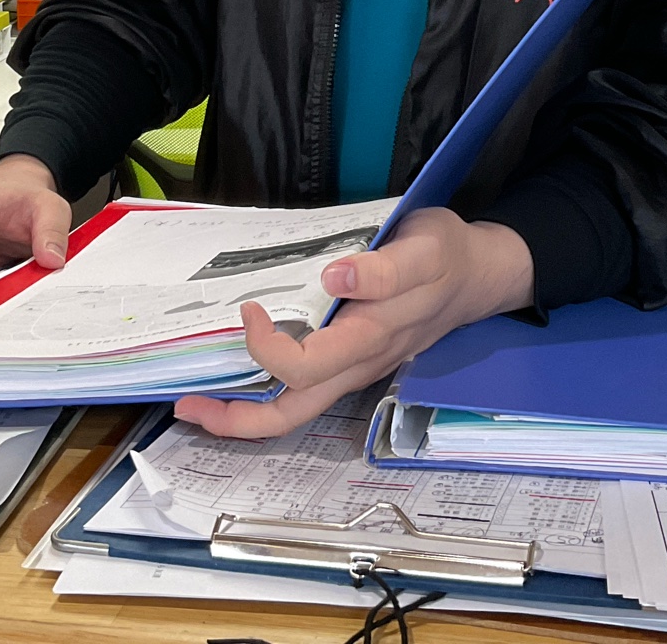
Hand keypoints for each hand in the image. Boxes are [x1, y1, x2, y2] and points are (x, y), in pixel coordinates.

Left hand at [173, 208, 532, 437]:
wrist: (479, 273)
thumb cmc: (447, 255)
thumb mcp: (425, 248)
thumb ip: (385, 268)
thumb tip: (336, 275)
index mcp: (371, 338)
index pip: (307, 367)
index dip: (267, 348)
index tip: (249, 309)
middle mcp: (359, 364)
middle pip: (294, 413)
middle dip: (236, 418)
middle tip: (186, 405)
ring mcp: (356, 367)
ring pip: (297, 410)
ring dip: (246, 415)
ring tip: (201, 405)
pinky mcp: (353, 359)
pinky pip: (305, 391)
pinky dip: (267, 393)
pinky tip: (243, 375)